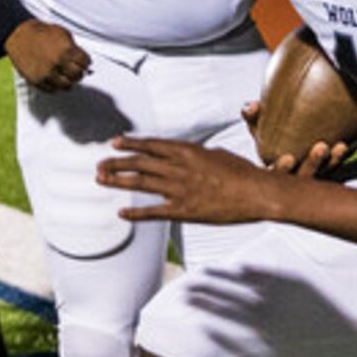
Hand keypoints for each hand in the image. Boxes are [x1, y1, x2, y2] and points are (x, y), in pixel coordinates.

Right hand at [9, 18, 90, 91]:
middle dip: (79, 72)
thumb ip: (74, 48)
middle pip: (77, 76)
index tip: (84, 62)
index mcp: (66, 50)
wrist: (19, 35)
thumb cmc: (41, 33)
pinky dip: (56, 86)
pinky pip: (52, 90)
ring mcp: (47, 73)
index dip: (86, 62)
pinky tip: (56, 79)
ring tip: (67, 77)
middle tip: (77, 70)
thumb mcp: (63, 34)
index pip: (85, 63)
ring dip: (69, 81)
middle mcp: (57, 63)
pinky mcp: (37, 80)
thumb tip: (82, 59)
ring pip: (66, 86)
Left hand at [97, 135, 281, 226]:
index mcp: (188, 151)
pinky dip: (136, 213)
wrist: (257, 192)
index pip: (151, 145)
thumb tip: (186, 155)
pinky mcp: (184, 210)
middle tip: (100, 164)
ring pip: (140, 183)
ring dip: (118, 181)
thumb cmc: (241, 172)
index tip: (115, 143)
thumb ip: (196, 155)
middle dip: (116, 163)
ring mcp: (180, 189)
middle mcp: (179, 168)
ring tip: (101, 179)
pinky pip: (154, 212)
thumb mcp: (217, 154)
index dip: (131, 144)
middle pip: (140, 163)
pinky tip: (122, 213)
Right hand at [235, 100, 353, 175]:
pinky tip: (355, 143)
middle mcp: (294, 181)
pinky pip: (339, 169)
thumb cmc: (268, 137)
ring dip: (333, 161)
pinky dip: (346, 157)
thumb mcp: (258, 128)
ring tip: (341, 145)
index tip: (289, 158)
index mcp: (273, 175)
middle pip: (304, 178)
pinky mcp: (328, 175)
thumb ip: (253, 116)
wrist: (285, 149)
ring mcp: (313, 180)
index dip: (282, 170)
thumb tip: (253, 105)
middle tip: (322, 146)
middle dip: (313, 164)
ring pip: (324, 176)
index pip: (277, 178)